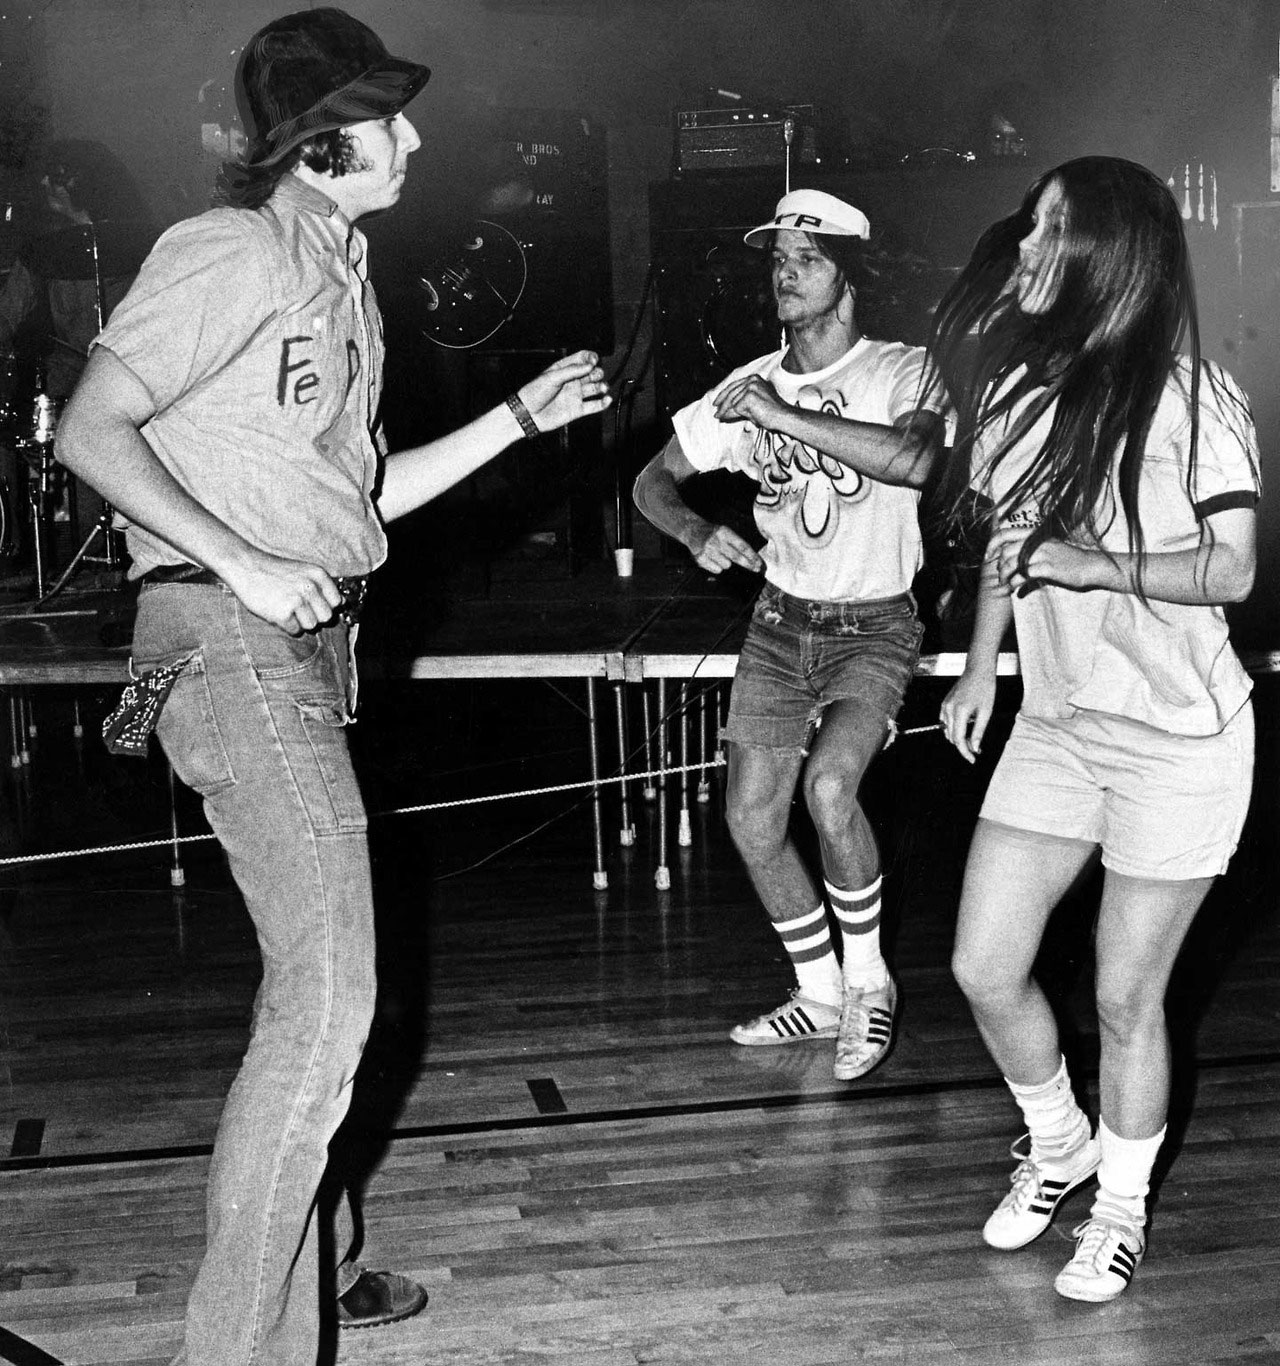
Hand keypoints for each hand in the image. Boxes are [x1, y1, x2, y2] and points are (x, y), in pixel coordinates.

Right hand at [220, 552, 342, 634]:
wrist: (245, 566)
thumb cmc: (274, 571)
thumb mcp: (303, 571)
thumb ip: (323, 586)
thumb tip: (343, 603)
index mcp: (319, 575)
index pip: (337, 603)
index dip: (324, 606)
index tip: (311, 604)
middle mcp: (311, 587)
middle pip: (326, 618)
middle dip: (313, 616)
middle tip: (297, 608)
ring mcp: (297, 600)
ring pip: (312, 626)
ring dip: (300, 622)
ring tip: (286, 608)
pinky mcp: (283, 613)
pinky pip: (295, 631)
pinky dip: (286, 626)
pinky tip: (276, 611)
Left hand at [516, 350, 611, 432]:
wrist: (528, 414)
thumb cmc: (534, 393)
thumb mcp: (551, 377)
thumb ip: (571, 371)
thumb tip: (590, 365)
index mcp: (564, 369)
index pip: (582, 358)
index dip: (591, 357)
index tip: (594, 360)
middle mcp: (572, 381)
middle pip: (592, 373)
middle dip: (597, 372)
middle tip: (595, 375)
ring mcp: (576, 395)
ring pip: (595, 388)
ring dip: (602, 386)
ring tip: (602, 388)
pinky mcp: (578, 410)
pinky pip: (594, 406)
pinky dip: (603, 403)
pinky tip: (607, 399)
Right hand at [689, 523, 764, 574]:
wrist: (692, 531)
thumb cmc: (713, 533)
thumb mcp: (725, 531)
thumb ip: (736, 543)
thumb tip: (752, 558)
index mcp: (724, 532)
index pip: (742, 546)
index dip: (752, 556)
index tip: (760, 563)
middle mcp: (716, 541)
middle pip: (737, 557)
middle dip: (748, 564)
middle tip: (757, 569)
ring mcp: (707, 551)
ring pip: (727, 565)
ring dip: (727, 563)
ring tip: (719, 555)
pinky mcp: (701, 559)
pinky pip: (717, 570)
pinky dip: (717, 566)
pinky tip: (712, 559)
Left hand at [711, 374, 788, 429]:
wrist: (782, 416)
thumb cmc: (773, 412)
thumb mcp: (755, 403)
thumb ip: (742, 402)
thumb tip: (726, 410)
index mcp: (754, 378)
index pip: (734, 385)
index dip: (724, 394)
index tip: (717, 401)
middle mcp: (752, 380)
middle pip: (731, 392)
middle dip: (722, 403)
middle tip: (715, 411)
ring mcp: (750, 387)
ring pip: (732, 402)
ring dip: (724, 411)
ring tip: (719, 417)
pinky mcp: (748, 397)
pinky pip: (735, 408)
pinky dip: (730, 415)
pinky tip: (726, 418)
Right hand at [939, 670, 995, 764]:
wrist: (978, 671)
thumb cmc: (985, 689)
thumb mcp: (986, 712)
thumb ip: (979, 731)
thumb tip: (975, 747)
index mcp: (960, 712)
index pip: (959, 739)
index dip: (965, 752)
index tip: (972, 759)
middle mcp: (949, 710)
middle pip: (952, 737)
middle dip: (964, 745)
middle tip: (977, 749)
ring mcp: (944, 706)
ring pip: (948, 731)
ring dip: (958, 738)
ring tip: (973, 738)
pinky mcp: (944, 704)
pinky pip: (945, 722)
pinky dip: (953, 729)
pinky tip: (965, 728)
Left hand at [986, 525, 1100, 594]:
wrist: (1090, 566)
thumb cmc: (1067, 559)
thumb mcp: (1047, 547)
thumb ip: (1029, 549)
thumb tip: (1009, 558)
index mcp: (1035, 534)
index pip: (1004, 533)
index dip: (991, 545)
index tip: (988, 557)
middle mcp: (1037, 541)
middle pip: (1005, 552)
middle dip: (999, 566)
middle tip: (1001, 577)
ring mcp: (1043, 554)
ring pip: (1012, 563)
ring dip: (1005, 576)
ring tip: (1006, 584)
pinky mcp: (1048, 568)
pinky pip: (1023, 575)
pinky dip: (1015, 583)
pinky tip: (1016, 589)